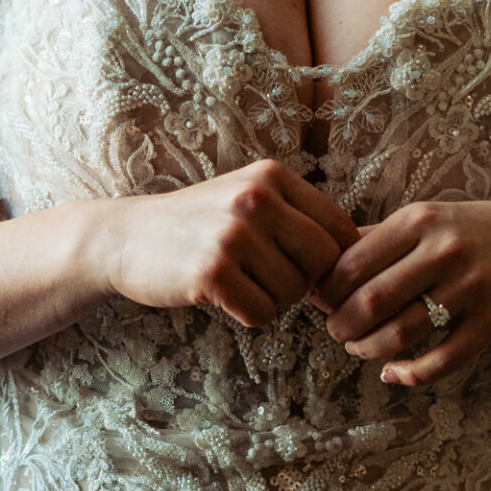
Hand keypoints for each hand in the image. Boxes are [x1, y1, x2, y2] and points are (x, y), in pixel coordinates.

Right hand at [106, 160, 359, 326]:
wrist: (125, 237)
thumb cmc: (198, 225)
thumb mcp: (250, 201)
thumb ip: (300, 220)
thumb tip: (365, 260)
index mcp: (272, 176)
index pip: (340, 228)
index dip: (334, 262)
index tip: (310, 272)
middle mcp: (256, 199)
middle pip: (325, 262)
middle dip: (306, 282)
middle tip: (272, 281)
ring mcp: (233, 235)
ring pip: (294, 292)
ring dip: (273, 299)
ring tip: (239, 280)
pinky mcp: (212, 272)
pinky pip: (262, 314)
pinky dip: (248, 314)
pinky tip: (222, 295)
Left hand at [312, 199, 490, 384]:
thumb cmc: (466, 232)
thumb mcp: (423, 219)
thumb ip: (374, 238)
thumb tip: (317, 266)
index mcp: (418, 221)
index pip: (353, 263)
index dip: (328, 291)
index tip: (321, 302)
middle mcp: (444, 251)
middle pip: (373, 301)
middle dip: (343, 325)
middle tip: (337, 331)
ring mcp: (471, 288)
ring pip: (402, 334)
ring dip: (369, 349)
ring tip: (359, 348)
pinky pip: (441, 360)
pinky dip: (409, 374)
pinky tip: (392, 372)